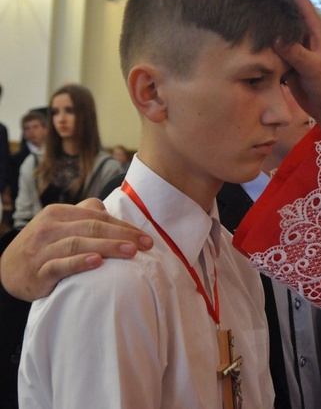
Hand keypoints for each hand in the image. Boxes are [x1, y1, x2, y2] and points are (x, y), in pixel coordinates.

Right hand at [0, 199, 152, 301]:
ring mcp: (42, 249)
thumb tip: (107, 208)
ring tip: (131, 252)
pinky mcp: (38, 272)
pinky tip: (97, 262)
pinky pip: (59, 265)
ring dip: (107, 247)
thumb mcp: (60, 224)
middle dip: (122, 235)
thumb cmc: (44, 245)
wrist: (7, 270)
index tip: (147, 237)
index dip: (124, 226)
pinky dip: (79, 263)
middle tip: (146, 244)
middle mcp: (49, 228)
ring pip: (78, 244)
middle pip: (92, 228)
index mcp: (58, 213)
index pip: (97, 217)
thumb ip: (84, 214)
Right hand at [258, 0, 320, 132]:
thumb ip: (297, 53)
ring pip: (275, 24)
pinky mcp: (286, 61)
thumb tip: (277, 37)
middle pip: (283, 5)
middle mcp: (303, 33)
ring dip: (261, 13)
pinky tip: (243, 32)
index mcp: (314, 29)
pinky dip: (258, 37)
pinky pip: (270, 45)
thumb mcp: (315, 68)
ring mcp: (294, 46)